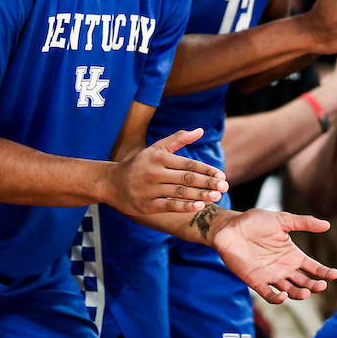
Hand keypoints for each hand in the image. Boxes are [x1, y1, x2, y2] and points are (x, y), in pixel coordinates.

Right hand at [105, 129, 228, 215]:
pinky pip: (169, 206)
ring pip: (180, 192)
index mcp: (159, 156)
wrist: (112, 183)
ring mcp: (150, 189)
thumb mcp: (156, 148)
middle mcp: (154, 172)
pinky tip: (199, 206)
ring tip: (217, 196)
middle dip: (208, 182)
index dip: (207, 169)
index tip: (222, 175)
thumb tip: (201, 130)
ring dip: (201, 195)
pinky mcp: (146, 205)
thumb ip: (179, 139)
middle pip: (187, 178)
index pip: (188, 163)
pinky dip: (185, 206)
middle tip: (225, 186)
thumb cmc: (139, 164)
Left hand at [210, 208, 336, 303]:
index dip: (324, 272)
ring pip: (291, 291)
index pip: (313, 267)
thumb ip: (303, 223)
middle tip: (321, 285)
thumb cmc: (254, 221)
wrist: (229, 227)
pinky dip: (278, 299)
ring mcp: (271, 276)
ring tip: (307, 292)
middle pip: (305, 282)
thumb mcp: (281, 220)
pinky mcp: (256, 281)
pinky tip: (284, 296)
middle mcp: (284, 267)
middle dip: (315, 286)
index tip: (335, 274)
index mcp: (292, 254)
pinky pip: (269, 295)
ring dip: (300, 294)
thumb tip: (327, 224)